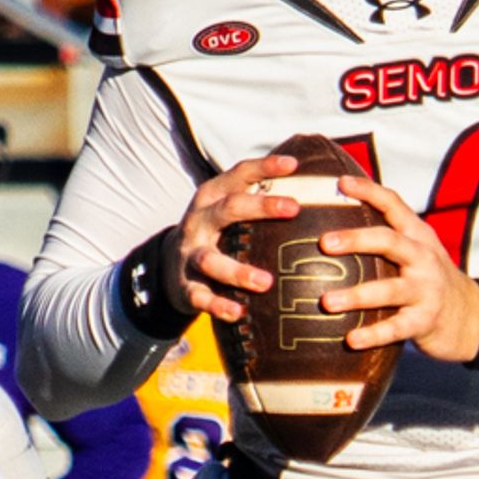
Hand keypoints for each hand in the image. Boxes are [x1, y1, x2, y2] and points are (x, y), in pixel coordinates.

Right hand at [166, 151, 306, 323]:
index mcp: (211, 197)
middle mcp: (199, 221)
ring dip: (237, 271)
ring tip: (266, 282)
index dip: (264, 167)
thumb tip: (311, 176)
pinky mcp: (185, 286)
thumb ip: (257, 198)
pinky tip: (239, 313)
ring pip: (210, 260)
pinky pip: (201, 297)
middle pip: (228, 209)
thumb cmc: (216, 234)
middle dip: (260, 206)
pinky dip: (219, 306)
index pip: (238, 175)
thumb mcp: (227, 211)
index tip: (294, 165)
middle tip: (294, 208)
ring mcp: (190, 254)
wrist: (167, 267)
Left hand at [315, 170, 478, 360]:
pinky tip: (350, 340)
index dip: (368, 191)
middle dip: (356, 240)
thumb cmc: (427, 280)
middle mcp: (423, 258)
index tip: (339, 183)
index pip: (394, 205)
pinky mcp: (425, 321)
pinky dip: (373, 334)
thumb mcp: (416, 252)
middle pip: (390, 241)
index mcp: (417, 236)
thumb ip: (385, 239)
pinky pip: (396, 328)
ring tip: (326, 302)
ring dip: (357, 295)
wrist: (472, 318)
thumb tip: (329, 225)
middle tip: (324, 243)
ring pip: (390, 289)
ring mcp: (426, 290)